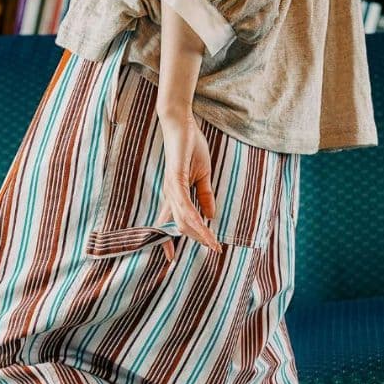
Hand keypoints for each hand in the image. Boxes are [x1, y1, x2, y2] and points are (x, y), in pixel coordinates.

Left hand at [156, 108, 220, 262]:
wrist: (182, 124)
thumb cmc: (190, 146)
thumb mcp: (203, 175)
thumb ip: (205, 196)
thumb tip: (210, 216)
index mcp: (174, 195)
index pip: (171, 223)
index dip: (170, 241)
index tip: (172, 259)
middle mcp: (170, 194)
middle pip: (178, 226)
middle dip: (195, 240)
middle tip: (212, 250)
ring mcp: (172, 187)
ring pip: (183, 219)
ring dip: (199, 233)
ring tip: (213, 243)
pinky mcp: (176, 179)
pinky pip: (185, 204)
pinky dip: (195, 218)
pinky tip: (204, 226)